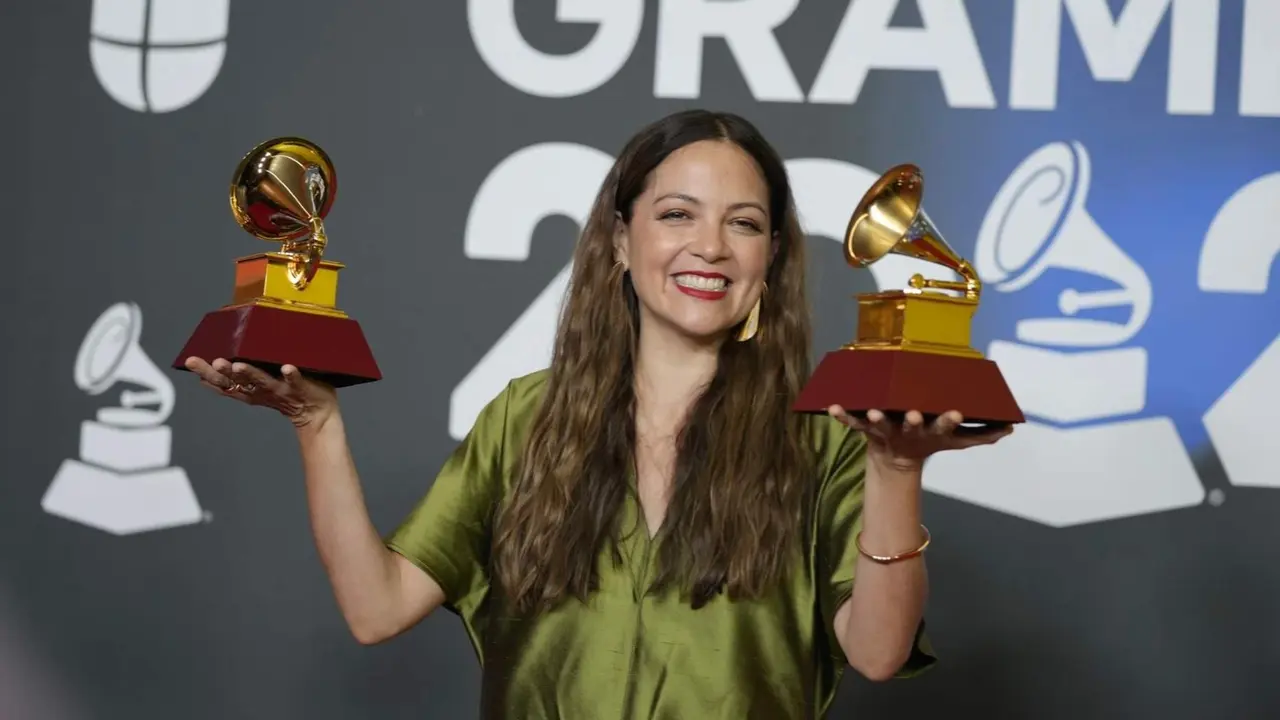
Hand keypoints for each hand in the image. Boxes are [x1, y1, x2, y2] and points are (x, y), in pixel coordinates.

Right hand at [184, 357, 337, 430]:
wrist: (316, 414)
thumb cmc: (287, 394)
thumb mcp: (260, 385)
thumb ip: (243, 376)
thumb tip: (216, 362)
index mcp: (250, 389)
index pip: (224, 381)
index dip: (207, 373)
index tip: (190, 363)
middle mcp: (262, 389)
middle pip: (238, 382)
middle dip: (223, 372)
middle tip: (211, 362)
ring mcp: (281, 389)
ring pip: (262, 381)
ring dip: (250, 373)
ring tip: (238, 365)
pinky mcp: (300, 387)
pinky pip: (295, 380)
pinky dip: (290, 374)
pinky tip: (286, 367)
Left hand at [827, 406, 1012, 473]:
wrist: (896, 461)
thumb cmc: (930, 441)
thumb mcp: (956, 441)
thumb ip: (982, 435)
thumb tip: (1011, 428)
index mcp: (931, 430)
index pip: (944, 425)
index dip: (949, 420)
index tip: (956, 412)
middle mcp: (909, 430)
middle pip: (911, 425)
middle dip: (912, 421)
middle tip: (913, 415)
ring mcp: (886, 430)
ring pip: (880, 424)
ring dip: (875, 418)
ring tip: (871, 411)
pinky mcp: (866, 429)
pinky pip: (852, 422)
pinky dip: (842, 416)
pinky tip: (832, 407)